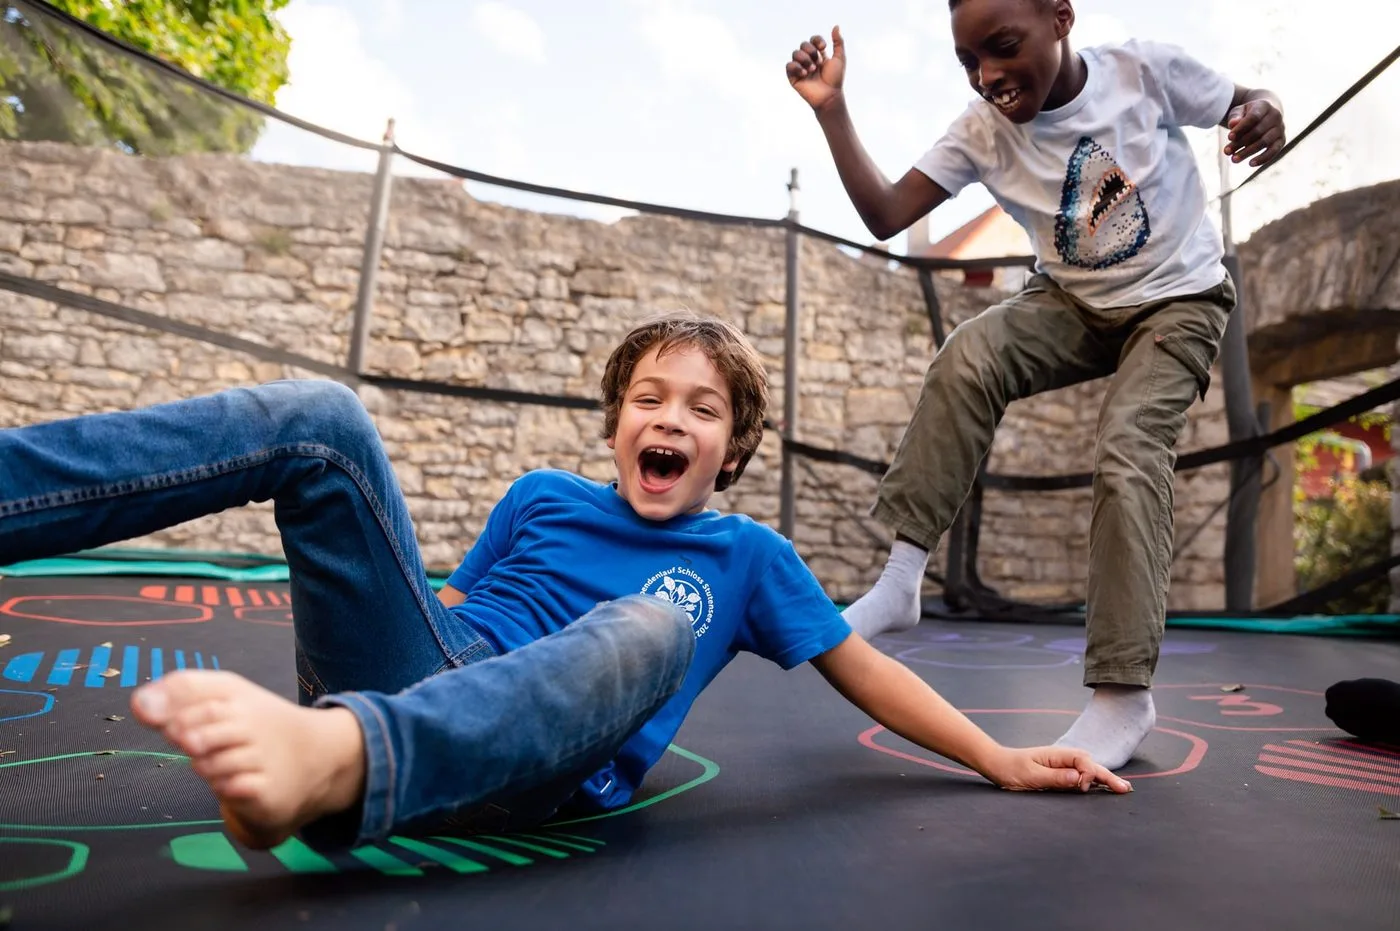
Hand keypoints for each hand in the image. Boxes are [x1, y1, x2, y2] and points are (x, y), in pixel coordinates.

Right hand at [786, 27, 845, 110]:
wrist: (829, 96)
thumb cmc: (835, 79)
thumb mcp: (839, 58)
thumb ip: (838, 42)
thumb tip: (836, 26)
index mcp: (819, 55)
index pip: (813, 40)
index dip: (817, 40)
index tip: (823, 47)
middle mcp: (808, 60)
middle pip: (803, 44)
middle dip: (811, 50)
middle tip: (818, 62)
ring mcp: (800, 68)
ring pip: (795, 53)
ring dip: (805, 59)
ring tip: (812, 69)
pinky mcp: (793, 77)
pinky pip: (789, 65)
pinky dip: (797, 67)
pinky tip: (805, 73)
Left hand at [988, 746, 1133, 793]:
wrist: (997, 765)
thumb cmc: (1011, 769)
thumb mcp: (1031, 776)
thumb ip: (1056, 777)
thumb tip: (1079, 778)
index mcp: (1058, 755)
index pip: (1084, 762)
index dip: (1089, 775)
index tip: (1083, 788)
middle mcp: (1063, 758)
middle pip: (1091, 765)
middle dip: (1108, 777)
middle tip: (1126, 790)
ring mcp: (1062, 766)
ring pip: (1088, 771)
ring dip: (1104, 779)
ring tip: (1122, 789)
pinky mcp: (1059, 774)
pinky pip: (1080, 777)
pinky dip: (1094, 782)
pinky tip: (1104, 788)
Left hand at [1223, 98, 1285, 166]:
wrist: (1265, 114)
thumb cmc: (1247, 113)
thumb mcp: (1239, 111)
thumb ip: (1235, 117)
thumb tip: (1232, 124)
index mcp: (1264, 106)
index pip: (1253, 117)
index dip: (1241, 127)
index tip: (1229, 137)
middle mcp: (1275, 116)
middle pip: (1257, 131)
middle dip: (1240, 143)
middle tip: (1226, 151)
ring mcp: (1280, 128)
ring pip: (1264, 142)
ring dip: (1248, 152)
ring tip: (1234, 159)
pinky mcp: (1282, 140)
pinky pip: (1274, 150)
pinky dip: (1263, 158)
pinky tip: (1250, 164)